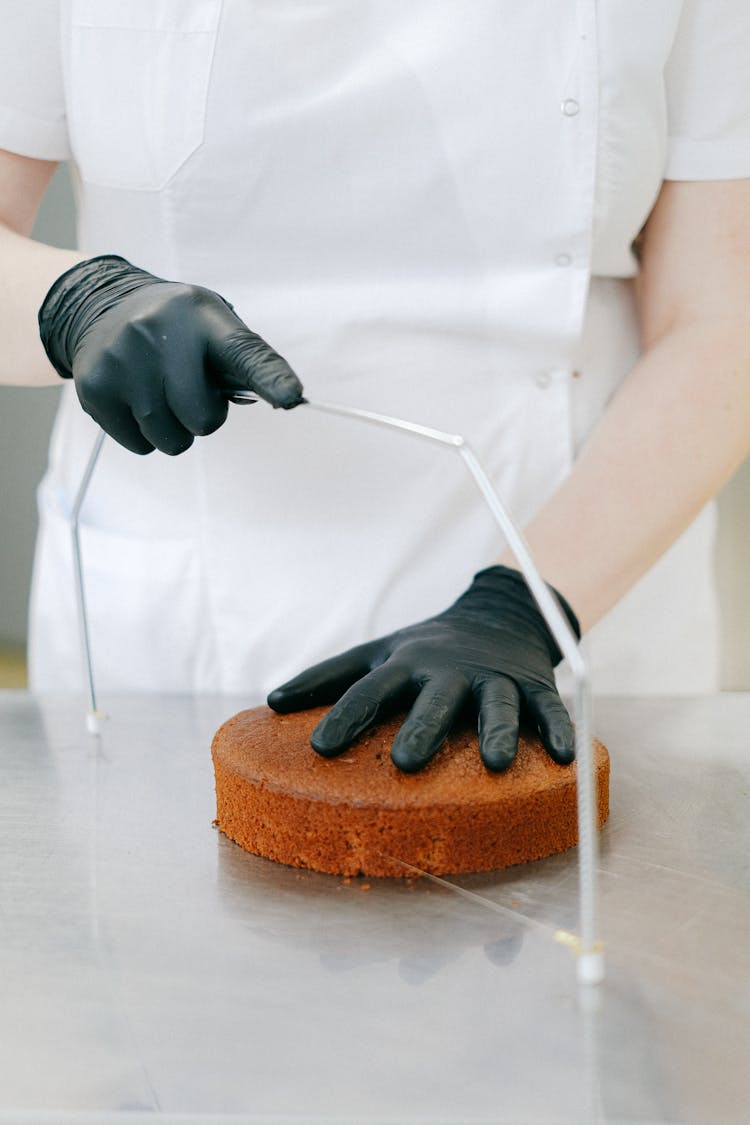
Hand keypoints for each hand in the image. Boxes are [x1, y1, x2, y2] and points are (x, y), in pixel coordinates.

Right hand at [38, 255, 302, 453]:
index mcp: (202, 316)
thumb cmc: (176, 329)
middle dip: (203, 417)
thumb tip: (288, 399)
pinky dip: (144, 435)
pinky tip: (134, 399)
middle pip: (203, 419)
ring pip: (171, 440)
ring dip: (174, 430)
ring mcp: (122, 360)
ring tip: (161, 394)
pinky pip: (140, 446)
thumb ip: (246, 362)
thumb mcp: (212, 326)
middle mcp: (158, 332)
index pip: (245, 353)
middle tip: (188, 390)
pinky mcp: (95, 388)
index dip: (271, 379)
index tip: (292, 398)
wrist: (101, 308)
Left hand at [268, 565, 579, 772]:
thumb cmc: (424, 650)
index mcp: (406, 666)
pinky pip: (550, 708)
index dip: (346, 716)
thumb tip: (271, 703)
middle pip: (435, 699)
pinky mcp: (534, 684)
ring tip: (496, 764)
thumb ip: (329, 677)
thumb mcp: (378, 653)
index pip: (370, 690)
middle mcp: (449, 671)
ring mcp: (494, 677)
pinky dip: (560, 731)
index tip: (319, 748)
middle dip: (422, 728)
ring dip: (497, 731)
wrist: (497, 613)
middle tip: (405, 763)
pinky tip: (564, 760)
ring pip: (498, 704)